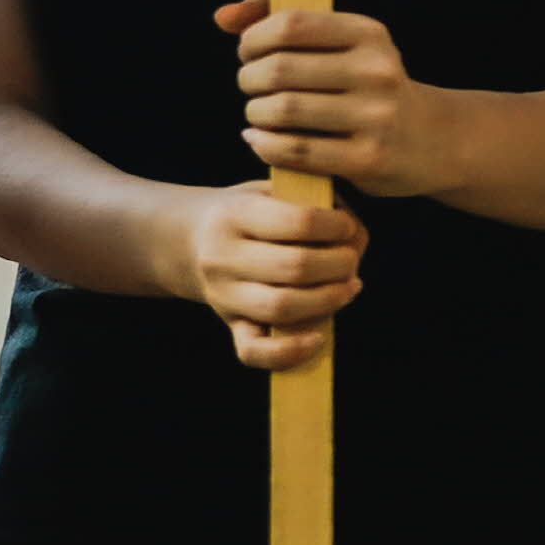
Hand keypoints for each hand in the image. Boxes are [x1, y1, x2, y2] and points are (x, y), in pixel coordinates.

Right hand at [170, 173, 362, 368]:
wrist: (190, 239)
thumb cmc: (247, 214)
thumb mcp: (271, 191)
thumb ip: (315, 205)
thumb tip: (354, 237)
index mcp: (234, 214)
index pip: (298, 221)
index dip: (335, 226)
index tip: (346, 225)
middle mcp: (222, 255)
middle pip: (295, 267)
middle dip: (339, 265)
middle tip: (350, 259)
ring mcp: (223, 294)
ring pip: (282, 307)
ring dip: (329, 300)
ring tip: (348, 287)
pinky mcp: (230, 324)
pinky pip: (255, 351)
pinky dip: (290, 352)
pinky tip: (319, 338)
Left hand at [218, 0, 454, 196]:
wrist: (435, 139)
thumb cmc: (367, 84)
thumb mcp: (339, 42)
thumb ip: (277, 18)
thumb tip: (222, 16)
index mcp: (369, 33)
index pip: (290, 24)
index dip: (254, 38)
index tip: (248, 51)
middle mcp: (377, 72)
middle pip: (279, 70)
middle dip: (249, 78)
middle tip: (250, 86)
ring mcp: (376, 118)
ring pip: (282, 110)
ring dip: (254, 113)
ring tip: (257, 113)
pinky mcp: (368, 159)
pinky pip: (294, 150)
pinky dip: (264, 144)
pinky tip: (260, 139)